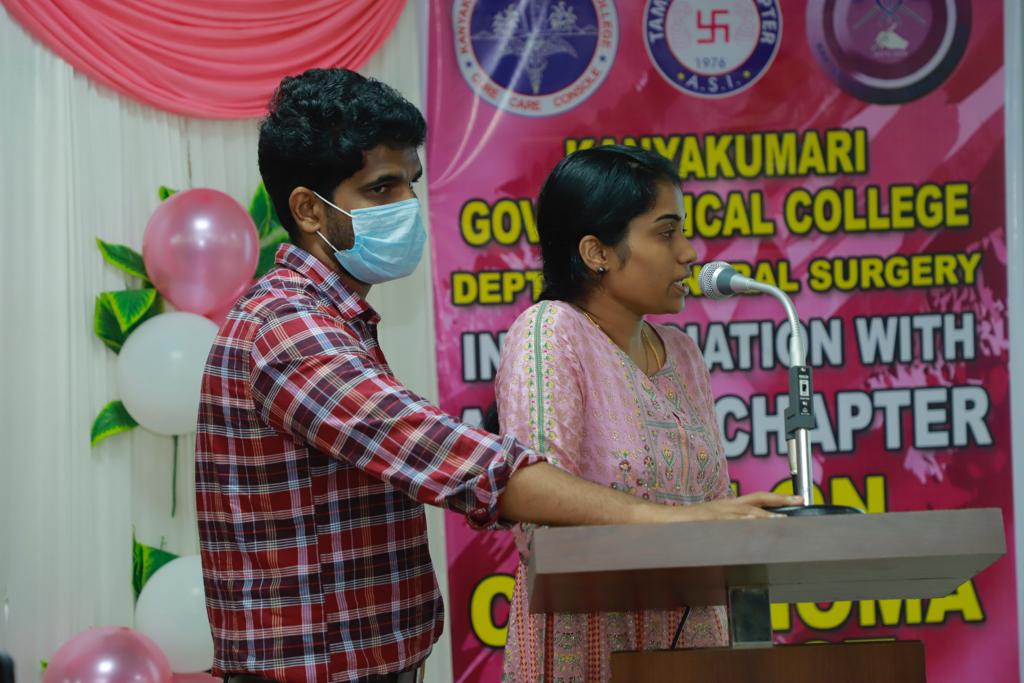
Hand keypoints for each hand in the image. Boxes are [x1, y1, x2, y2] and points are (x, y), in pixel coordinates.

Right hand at [634, 492, 802, 522]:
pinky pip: (733, 527)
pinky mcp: (710, 524)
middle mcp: (726, 508)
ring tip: (783, 523)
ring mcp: (719, 516)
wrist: (660, 522)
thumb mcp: (711, 521)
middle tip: (798, 505)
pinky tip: (756, 534)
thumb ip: (729, 526)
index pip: (758, 498)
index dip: (778, 498)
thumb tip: (747, 534)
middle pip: (758, 504)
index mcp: (727, 506)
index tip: (797, 499)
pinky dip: (746, 529)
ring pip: (748, 515)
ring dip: (766, 519)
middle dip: (779, 504)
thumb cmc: (684, 525)